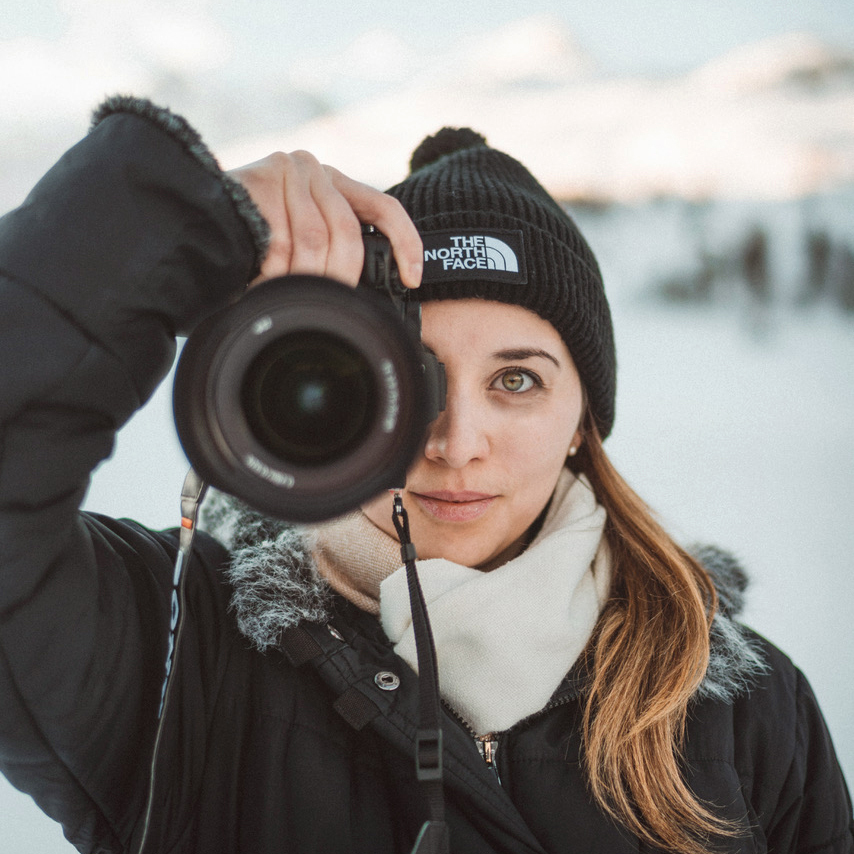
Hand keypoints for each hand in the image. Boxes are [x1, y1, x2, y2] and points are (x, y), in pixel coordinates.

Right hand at [228, 151, 421, 288]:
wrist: (191, 216)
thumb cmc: (250, 237)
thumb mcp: (296, 236)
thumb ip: (328, 248)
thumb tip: (361, 293)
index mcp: (332, 183)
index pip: (384, 208)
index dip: (406, 244)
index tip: (413, 280)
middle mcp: (313, 169)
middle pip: (347, 232)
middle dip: (339, 277)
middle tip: (325, 302)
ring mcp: (286, 172)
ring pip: (314, 241)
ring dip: (302, 278)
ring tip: (288, 296)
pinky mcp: (259, 183)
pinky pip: (280, 244)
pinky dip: (276, 274)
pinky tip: (264, 282)